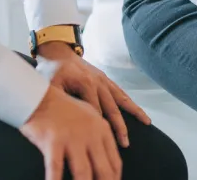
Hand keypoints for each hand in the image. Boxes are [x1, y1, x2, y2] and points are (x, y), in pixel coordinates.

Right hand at [20, 86, 121, 179]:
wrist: (39, 96)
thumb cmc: (62, 109)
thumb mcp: (89, 117)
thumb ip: (100, 136)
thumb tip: (107, 158)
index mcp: (102, 130)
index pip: (115, 162)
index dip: (114, 179)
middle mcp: (92, 135)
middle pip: (104, 171)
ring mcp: (73, 138)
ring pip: (84, 173)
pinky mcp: (54, 141)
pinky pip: (56, 169)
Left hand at [35, 43, 150, 147]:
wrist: (58, 51)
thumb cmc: (51, 70)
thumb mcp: (50, 86)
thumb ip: (60, 102)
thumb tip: (63, 122)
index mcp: (85, 84)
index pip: (95, 111)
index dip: (99, 128)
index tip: (102, 144)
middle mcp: (99, 82)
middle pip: (112, 108)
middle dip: (119, 126)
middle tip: (125, 143)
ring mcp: (105, 80)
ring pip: (122, 99)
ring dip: (133, 113)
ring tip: (146, 123)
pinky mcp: (106, 80)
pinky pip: (121, 93)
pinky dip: (132, 102)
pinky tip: (141, 111)